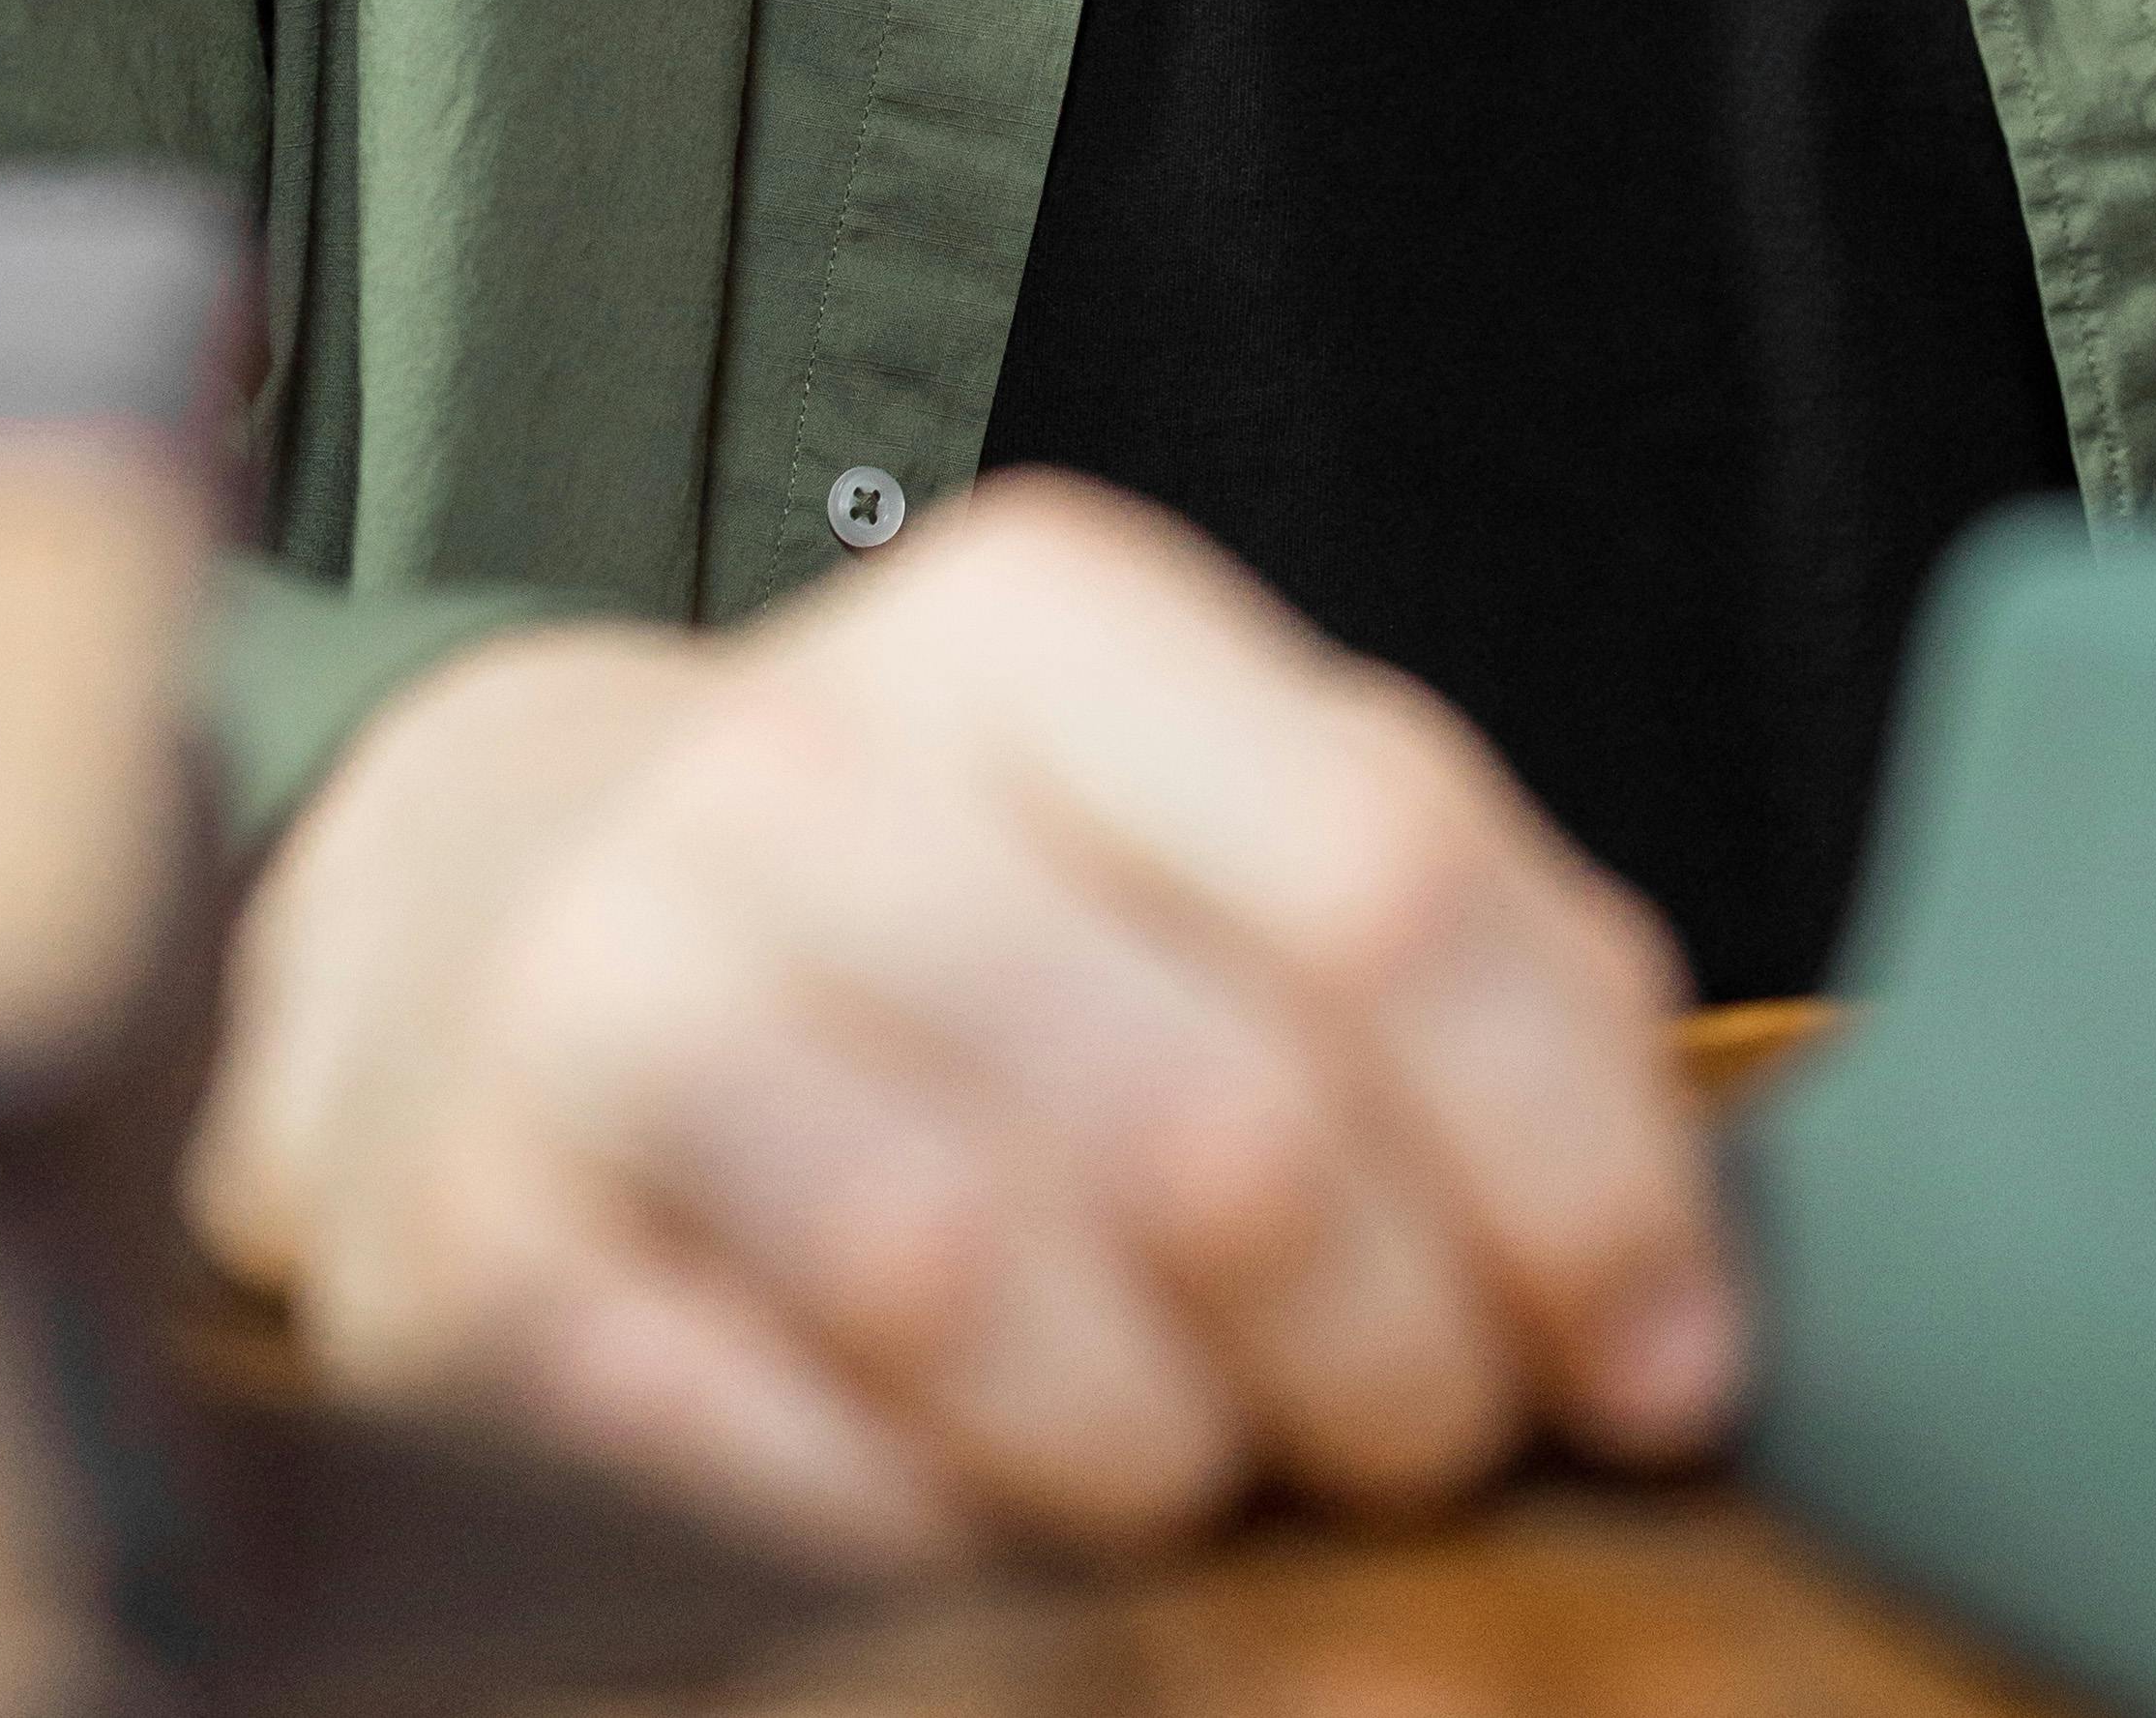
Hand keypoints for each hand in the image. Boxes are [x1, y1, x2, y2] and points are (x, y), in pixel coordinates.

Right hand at [183, 478, 1737, 1579]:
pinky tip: (1001, 1503)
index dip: (1577, 1166)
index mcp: (1040, 627)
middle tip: (1437, 1438)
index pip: (1393, 883)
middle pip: (1225, 1128)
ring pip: (998, 1296)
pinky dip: (944, 1527)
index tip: (1669, 1355)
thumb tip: (1674, 1208)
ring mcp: (624, 993)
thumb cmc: (923, 904)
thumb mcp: (1181, 816)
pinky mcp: (483, 1236)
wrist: (481, 926)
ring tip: (1217, 1464)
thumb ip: (1443, 940)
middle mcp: (818, 768)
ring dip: (1173, 1455)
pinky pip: (787, 1456)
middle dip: (1401, 1359)